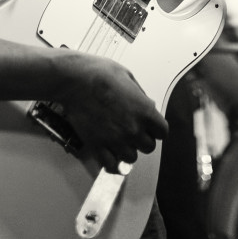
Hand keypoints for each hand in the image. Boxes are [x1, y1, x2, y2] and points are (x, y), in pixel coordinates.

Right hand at [55, 52, 167, 173]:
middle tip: (133, 130)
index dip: (156, 128)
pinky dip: (112, 162)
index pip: (162, 132)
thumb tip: (148, 105)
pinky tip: (110, 153)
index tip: (150, 126)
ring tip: (119, 139)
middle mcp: (133, 129)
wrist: (75, 80)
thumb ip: (141, 95)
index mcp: (144, 111)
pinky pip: (112, 165)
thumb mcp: (127, 76)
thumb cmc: (99, 73)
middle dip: (142, 138)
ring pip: (131, 158)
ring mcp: (115, 140)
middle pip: (149, 147)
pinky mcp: (98, 146)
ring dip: (127, 150)